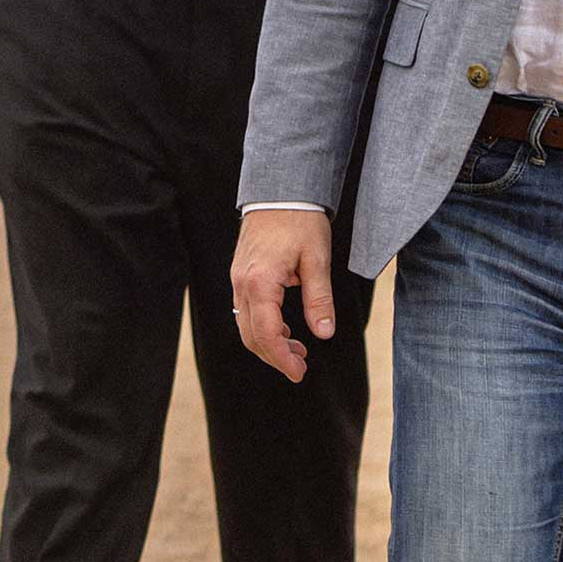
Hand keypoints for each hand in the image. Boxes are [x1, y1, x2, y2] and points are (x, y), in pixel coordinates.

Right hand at [229, 206, 335, 384]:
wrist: (280, 189)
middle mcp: (243, 283)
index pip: (267, 334)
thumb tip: (324, 333)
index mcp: (261, 283)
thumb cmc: (300, 220)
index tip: (299, 372)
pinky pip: (245, 309)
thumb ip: (319, 299)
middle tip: (300, 367)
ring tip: (297, 350)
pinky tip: (284, 328)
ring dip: (268, 343)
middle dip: (274, 356)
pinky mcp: (241, 273)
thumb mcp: (317, 260)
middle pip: (250, 335)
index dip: (282, 358)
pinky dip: (262, 326)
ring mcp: (238, 278)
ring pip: (245, 324)